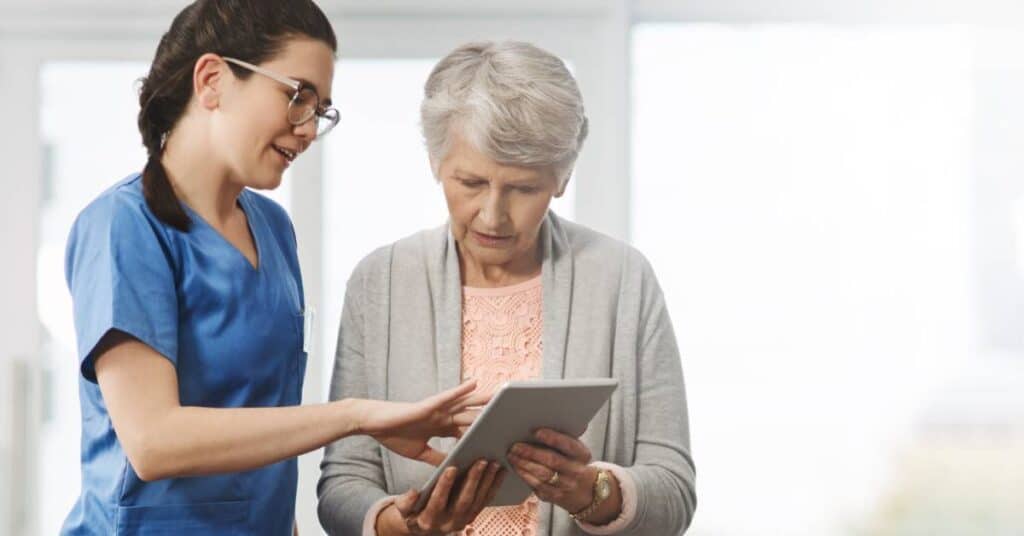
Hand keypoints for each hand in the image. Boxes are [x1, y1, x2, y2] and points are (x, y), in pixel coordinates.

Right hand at [359, 380, 489, 464]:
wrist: (373, 424)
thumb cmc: (393, 435)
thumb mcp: (420, 452)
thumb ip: (437, 457)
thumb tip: (453, 468)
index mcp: (441, 427)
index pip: (467, 428)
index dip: (483, 431)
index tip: (502, 434)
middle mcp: (442, 415)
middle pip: (472, 413)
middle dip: (490, 413)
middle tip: (512, 412)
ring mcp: (436, 409)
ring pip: (464, 402)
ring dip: (483, 397)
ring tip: (501, 393)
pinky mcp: (427, 405)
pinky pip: (447, 396)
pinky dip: (461, 390)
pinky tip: (474, 382)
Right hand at [379, 460, 505, 534]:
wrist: (424, 527)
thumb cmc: (413, 512)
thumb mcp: (403, 508)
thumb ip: (406, 501)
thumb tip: (414, 492)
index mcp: (429, 520)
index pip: (438, 502)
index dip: (444, 486)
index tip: (451, 468)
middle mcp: (449, 523)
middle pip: (464, 501)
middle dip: (473, 480)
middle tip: (481, 461)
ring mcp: (463, 521)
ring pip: (478, 501)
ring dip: (488, 482)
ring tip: (494, 463)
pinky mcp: (473, 515)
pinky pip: (485, 501)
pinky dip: (494, 486)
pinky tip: (500, 472)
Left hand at [507, 428, 597, 513]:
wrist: (585, 490)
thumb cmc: (574, 462)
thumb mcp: (576, 450)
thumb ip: (564, 437)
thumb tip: (548, 416)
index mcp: (582, 455)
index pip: (568, 445)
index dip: (552, 438)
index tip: (536, 431)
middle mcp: (576, 471)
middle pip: (552, 461)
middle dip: (531, 452)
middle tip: (515, 445)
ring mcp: (565, 486)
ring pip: (542, 475)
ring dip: (524, 464)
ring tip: (512, 455)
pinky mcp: (554, 496)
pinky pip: (537, 486)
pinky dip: (524, 475)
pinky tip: (516, 467)